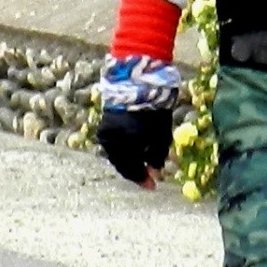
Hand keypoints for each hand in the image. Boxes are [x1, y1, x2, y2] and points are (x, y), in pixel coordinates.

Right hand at [97, 57, 183, 186]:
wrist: (137, 81)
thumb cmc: (154, 107)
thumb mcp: (162, 133)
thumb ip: (157, 155)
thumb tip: (156, 173)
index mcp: (129, 142)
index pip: (133, 169)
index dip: (144, 179)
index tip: (154, 186)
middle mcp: (114, 140)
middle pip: (123, 165)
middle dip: (136, 171)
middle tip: (148, 176)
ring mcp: (106, 134)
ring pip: (117, 156)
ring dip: (129, 161)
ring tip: (142, 164)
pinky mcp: (104, 127)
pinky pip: (113, 146)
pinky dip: (123, 151)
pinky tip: (133, 151)